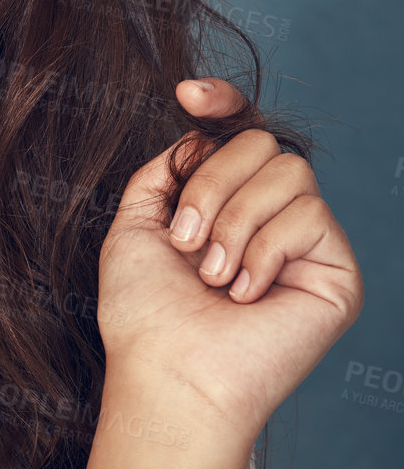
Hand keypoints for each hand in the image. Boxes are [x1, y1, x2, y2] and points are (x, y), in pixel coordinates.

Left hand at [97, 78, 363, 437]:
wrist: (170, 374)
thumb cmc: (146, 317)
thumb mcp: (134, 228)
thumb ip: (163, 173)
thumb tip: (196, 135)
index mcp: (223, 206)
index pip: (240, 133)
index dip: (224, 102)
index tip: (187, 94)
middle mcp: (269, 218)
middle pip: (261, 142)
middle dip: (213, 185)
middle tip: (185, 242)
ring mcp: (305, 243)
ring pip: (288, 171)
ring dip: (234, 222)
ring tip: (212, 276)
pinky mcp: (335, 269)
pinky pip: (309, 213)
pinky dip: (264, 250)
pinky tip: (245, 294)